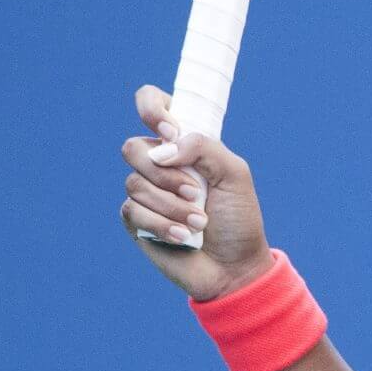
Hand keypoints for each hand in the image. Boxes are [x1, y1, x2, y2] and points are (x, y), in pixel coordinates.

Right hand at [120, 84, 272, 300]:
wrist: (234, 266)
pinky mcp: (137, 220)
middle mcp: (160, 164)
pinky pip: (133, 210)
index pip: (153, 104)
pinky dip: (163, 225)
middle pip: (133, 148)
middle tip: (196, 193)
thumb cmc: (238, 218)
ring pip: (135, 183)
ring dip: (172, 206)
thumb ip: (203, 147)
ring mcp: (146, 192)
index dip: (152, 109)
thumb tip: (162, 149)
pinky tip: (184, 238)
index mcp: (183, 144)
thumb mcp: (234, 173)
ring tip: (199, 224)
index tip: (170, 131)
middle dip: (166, 175)